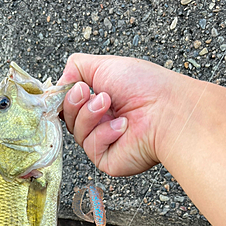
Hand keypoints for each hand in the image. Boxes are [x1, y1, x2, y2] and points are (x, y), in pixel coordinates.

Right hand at [58, 53, 199, 176]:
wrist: (167, 110)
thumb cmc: (145, 87)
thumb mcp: (105, 65)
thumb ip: (75, 68)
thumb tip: (58, 84)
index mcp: (101, 100)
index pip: (69, 102)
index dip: (64, 96)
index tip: (71, 87)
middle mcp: (101, 122)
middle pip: (67, 117)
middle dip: (74, 102)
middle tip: (89, 92)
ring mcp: (104, 142)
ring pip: (76, 132)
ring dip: (89, 115)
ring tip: (109, 104)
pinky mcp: (107, 159)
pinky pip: (90, 146)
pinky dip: (104, 133)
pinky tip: (122, 126)